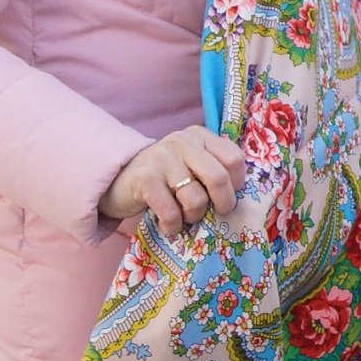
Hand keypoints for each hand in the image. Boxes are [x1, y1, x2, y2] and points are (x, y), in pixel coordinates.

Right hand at [99, 128, 243, 234]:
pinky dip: (173, 225)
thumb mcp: (191, 163)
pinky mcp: (145, 179)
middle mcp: (181, 141)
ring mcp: (162, 158)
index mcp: (198, 135)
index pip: (234, 158)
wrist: (119, 180)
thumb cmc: (165, 177)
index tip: (228, 195)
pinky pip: (171, 212)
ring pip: (196, 198)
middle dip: (222, 203)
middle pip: (218, 177)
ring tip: (185, 216)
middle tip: (216, 213)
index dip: (237, 183)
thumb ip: (214, 168)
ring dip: (193, 216)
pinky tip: (169, 224)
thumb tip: (242, 194)